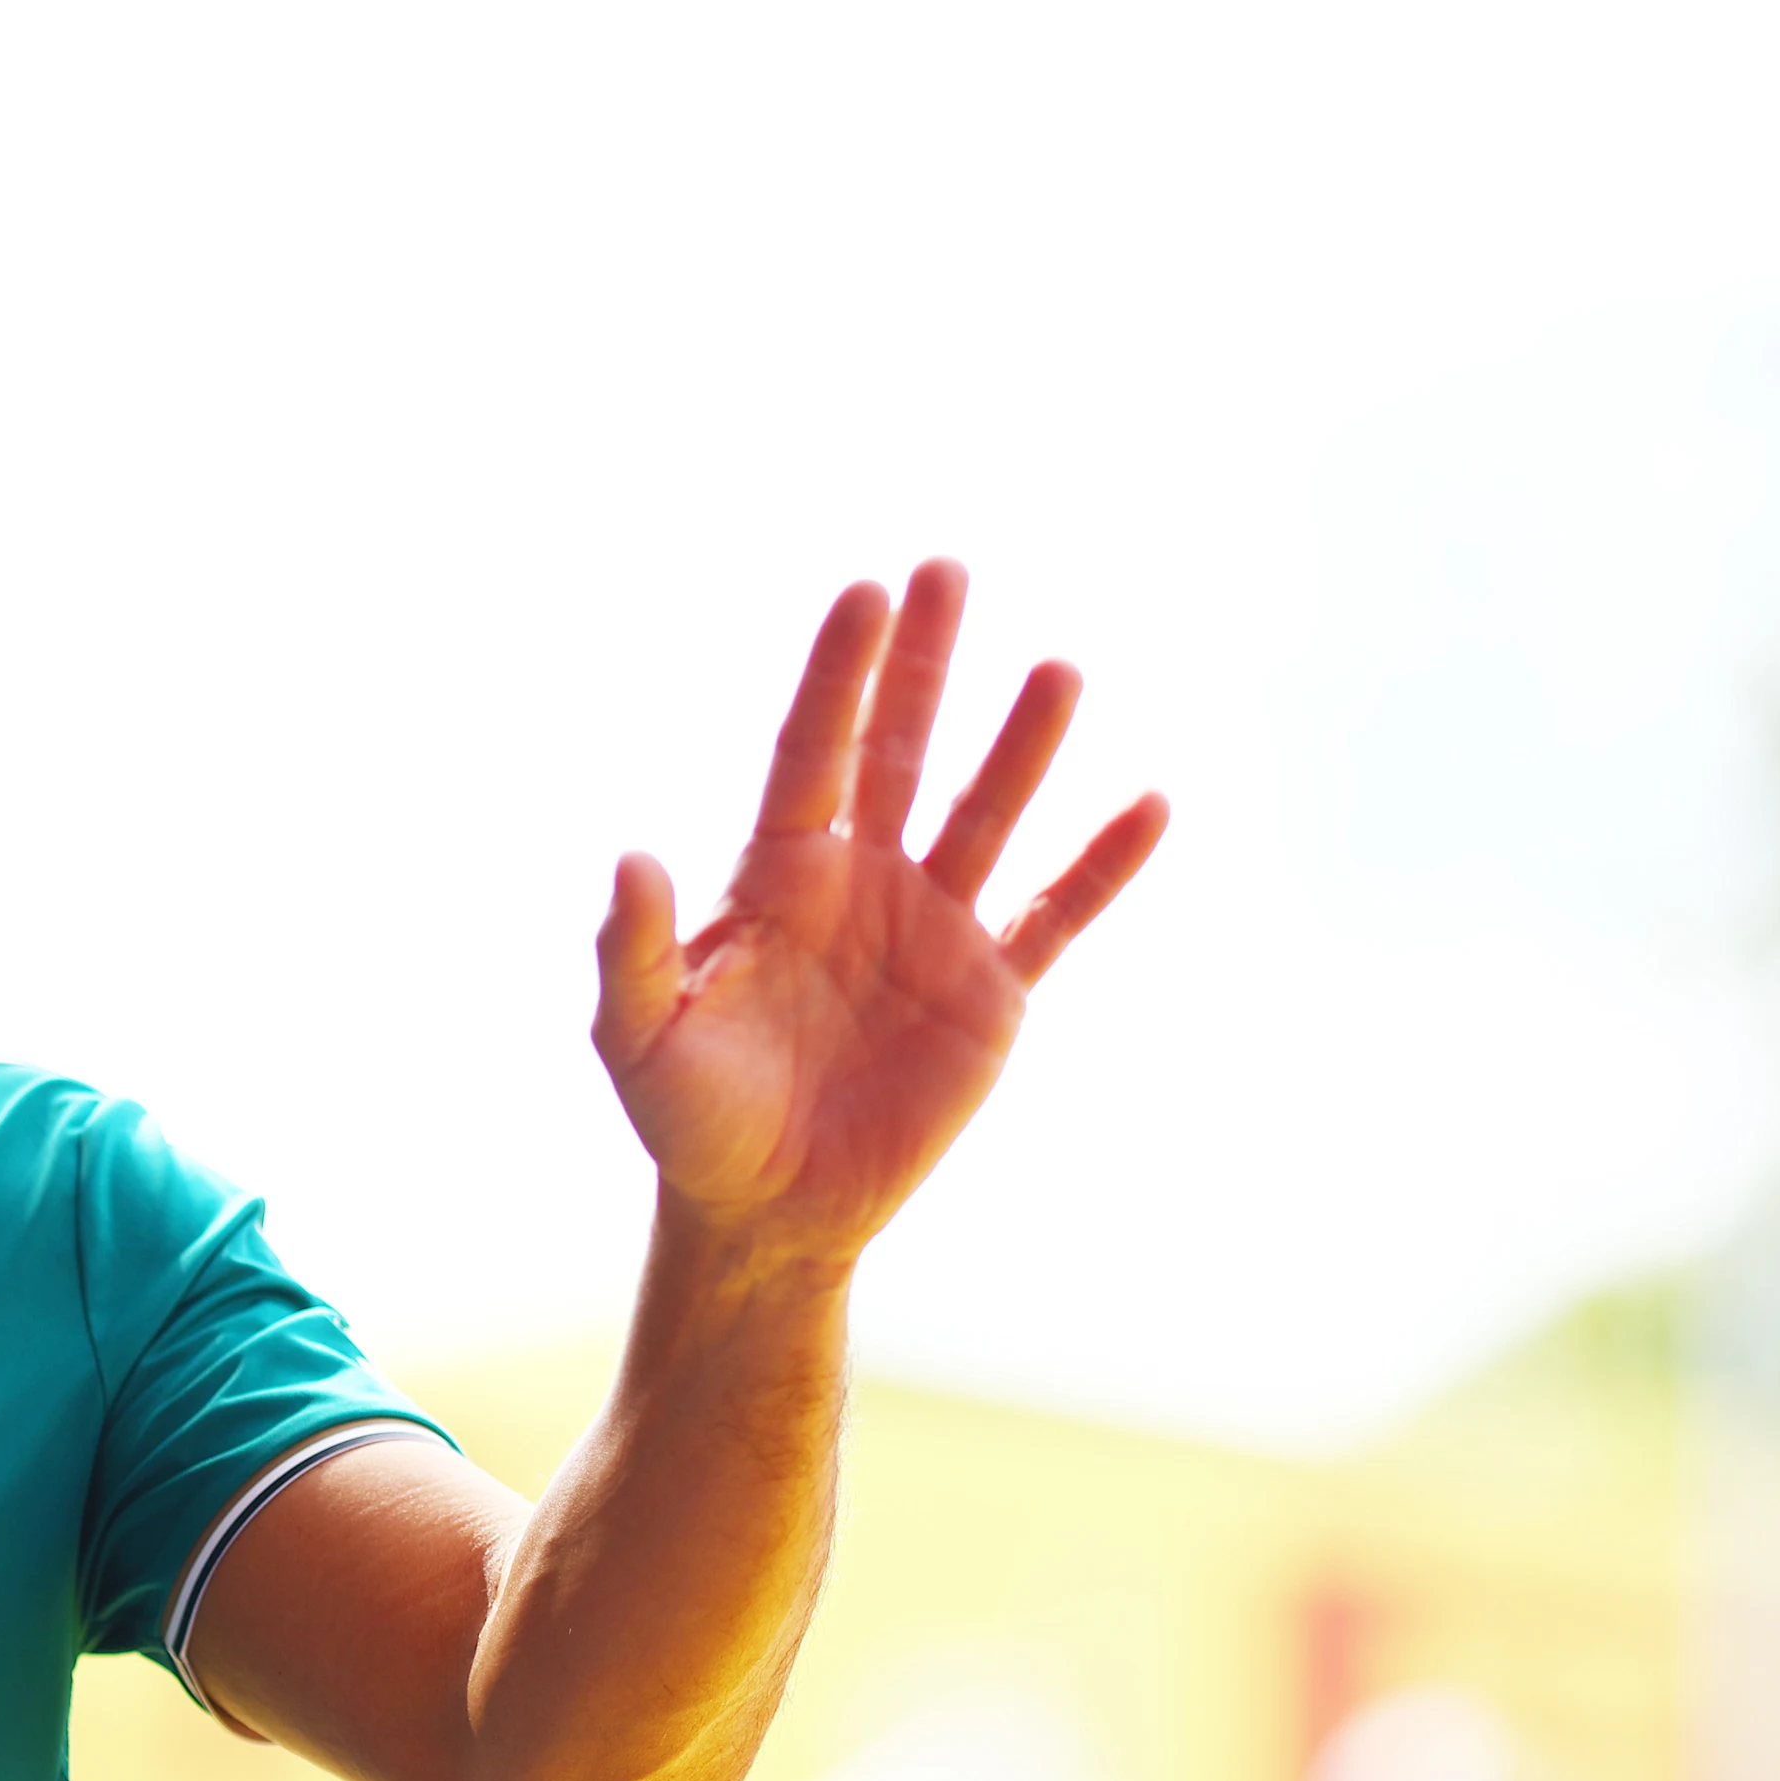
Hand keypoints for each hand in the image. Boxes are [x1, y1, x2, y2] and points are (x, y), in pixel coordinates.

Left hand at [592, 561, 1166, 1261]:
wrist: (768, 1211)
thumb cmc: (689, 1119)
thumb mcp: (640, 1036)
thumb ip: (635, 949)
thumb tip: (631, 858)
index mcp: (778, 874)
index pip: (815, 750)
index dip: (839, 675)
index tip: (865, 593)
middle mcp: (862, 882)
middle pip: (901, 750)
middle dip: (925, 664)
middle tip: (948, 568)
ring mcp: (933, 932)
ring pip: (987, 815)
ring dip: (1022, 746)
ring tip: (1057, 669)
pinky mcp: (990, 996)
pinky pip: (1056, 916)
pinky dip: (1101, 865)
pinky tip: (1148, 804)